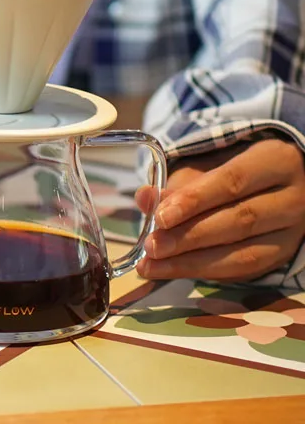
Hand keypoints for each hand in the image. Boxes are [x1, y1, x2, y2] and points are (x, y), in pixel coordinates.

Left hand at [134, 138, 304, 281]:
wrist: (279, 182)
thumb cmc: (237, 167)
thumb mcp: (210, 164)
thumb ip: (179, 182)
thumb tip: (145, 198)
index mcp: (275, 161)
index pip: (232, 181)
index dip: (194, 200)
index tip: (160, 217)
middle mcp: (293, 198)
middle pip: (239, 221)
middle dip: (189, 237)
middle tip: (151, 247)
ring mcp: (294, 232)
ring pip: (245, 254)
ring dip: (192, 263)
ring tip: (153, 266)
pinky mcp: (285, 256)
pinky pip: (246, 271)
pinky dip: (208, 273)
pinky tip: (176, 272)